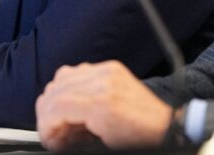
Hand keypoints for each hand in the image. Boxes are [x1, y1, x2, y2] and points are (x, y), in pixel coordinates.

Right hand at [36, 61, 171, 150]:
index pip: (56, 107)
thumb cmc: (141, 140)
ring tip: (64, 118)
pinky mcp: (110, 68)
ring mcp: (107, 71)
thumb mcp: (103, 146)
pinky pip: (77, 71)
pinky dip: (69, 87)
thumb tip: (53, 138)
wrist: (167, 127)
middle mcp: (102, 82)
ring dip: (56, 99)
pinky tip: (75, 103)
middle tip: (53, 132)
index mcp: (102, 105)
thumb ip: (72, 139)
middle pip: (55, 91)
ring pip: (62, 77)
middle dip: (47, 114)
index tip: (47, 138)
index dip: (46, 126)